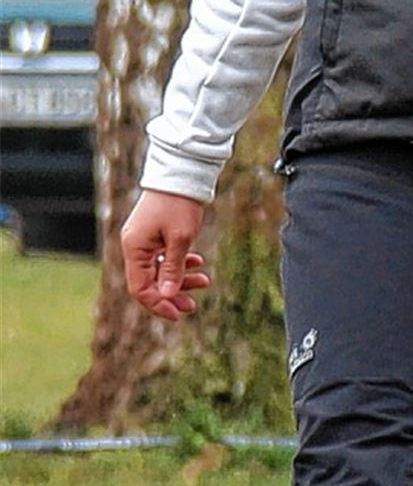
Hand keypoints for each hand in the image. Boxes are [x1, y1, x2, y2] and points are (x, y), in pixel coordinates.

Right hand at [122, 190, 210, 321]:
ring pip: (159, 270)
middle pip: (149, 282)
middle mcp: (134, 246)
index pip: (140, 289)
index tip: (179, 313)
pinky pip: (163, 257)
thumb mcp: (180, 239)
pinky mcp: (154, 234)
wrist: (181, 172)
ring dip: (180, 279)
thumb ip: (173, 270)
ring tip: (204, 282)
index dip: (159, 304)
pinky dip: (180, 263)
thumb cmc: (179, 204)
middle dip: (172, 295)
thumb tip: (166, 297)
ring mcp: (143, 240)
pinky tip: (198, 263)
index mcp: (134, 249)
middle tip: (193, 306)